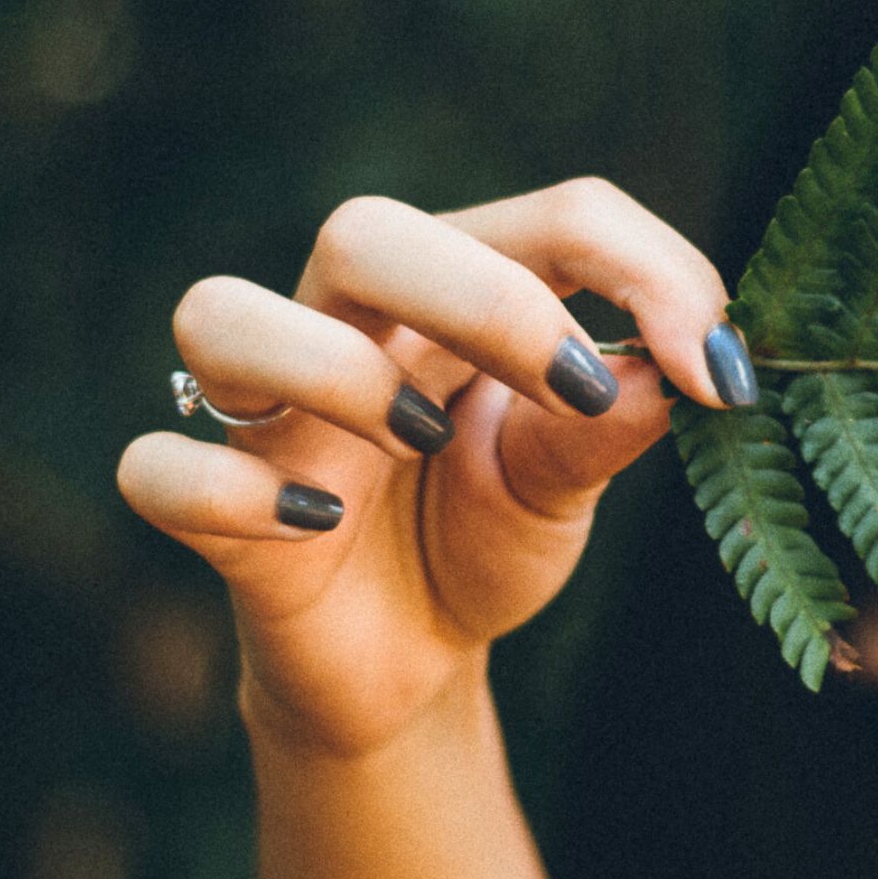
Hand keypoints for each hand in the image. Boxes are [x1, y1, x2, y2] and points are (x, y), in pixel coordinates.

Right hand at [119, 180, 750, 754]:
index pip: (553, 217)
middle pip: (363, 231)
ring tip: (418, 442)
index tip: (719, 376)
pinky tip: (319, 525)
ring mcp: (266, 416)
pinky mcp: (208, 512)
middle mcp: (348, 326)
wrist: (404, 661)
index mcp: (457, 296)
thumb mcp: (559, 485)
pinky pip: (159, 469)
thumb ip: (606, 429)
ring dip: (331, 370)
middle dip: (486, 298)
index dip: (648, 272)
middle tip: (579, 388)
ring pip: (220, 314)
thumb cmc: (479, 533)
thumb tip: (673, 373)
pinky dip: (233, 490)